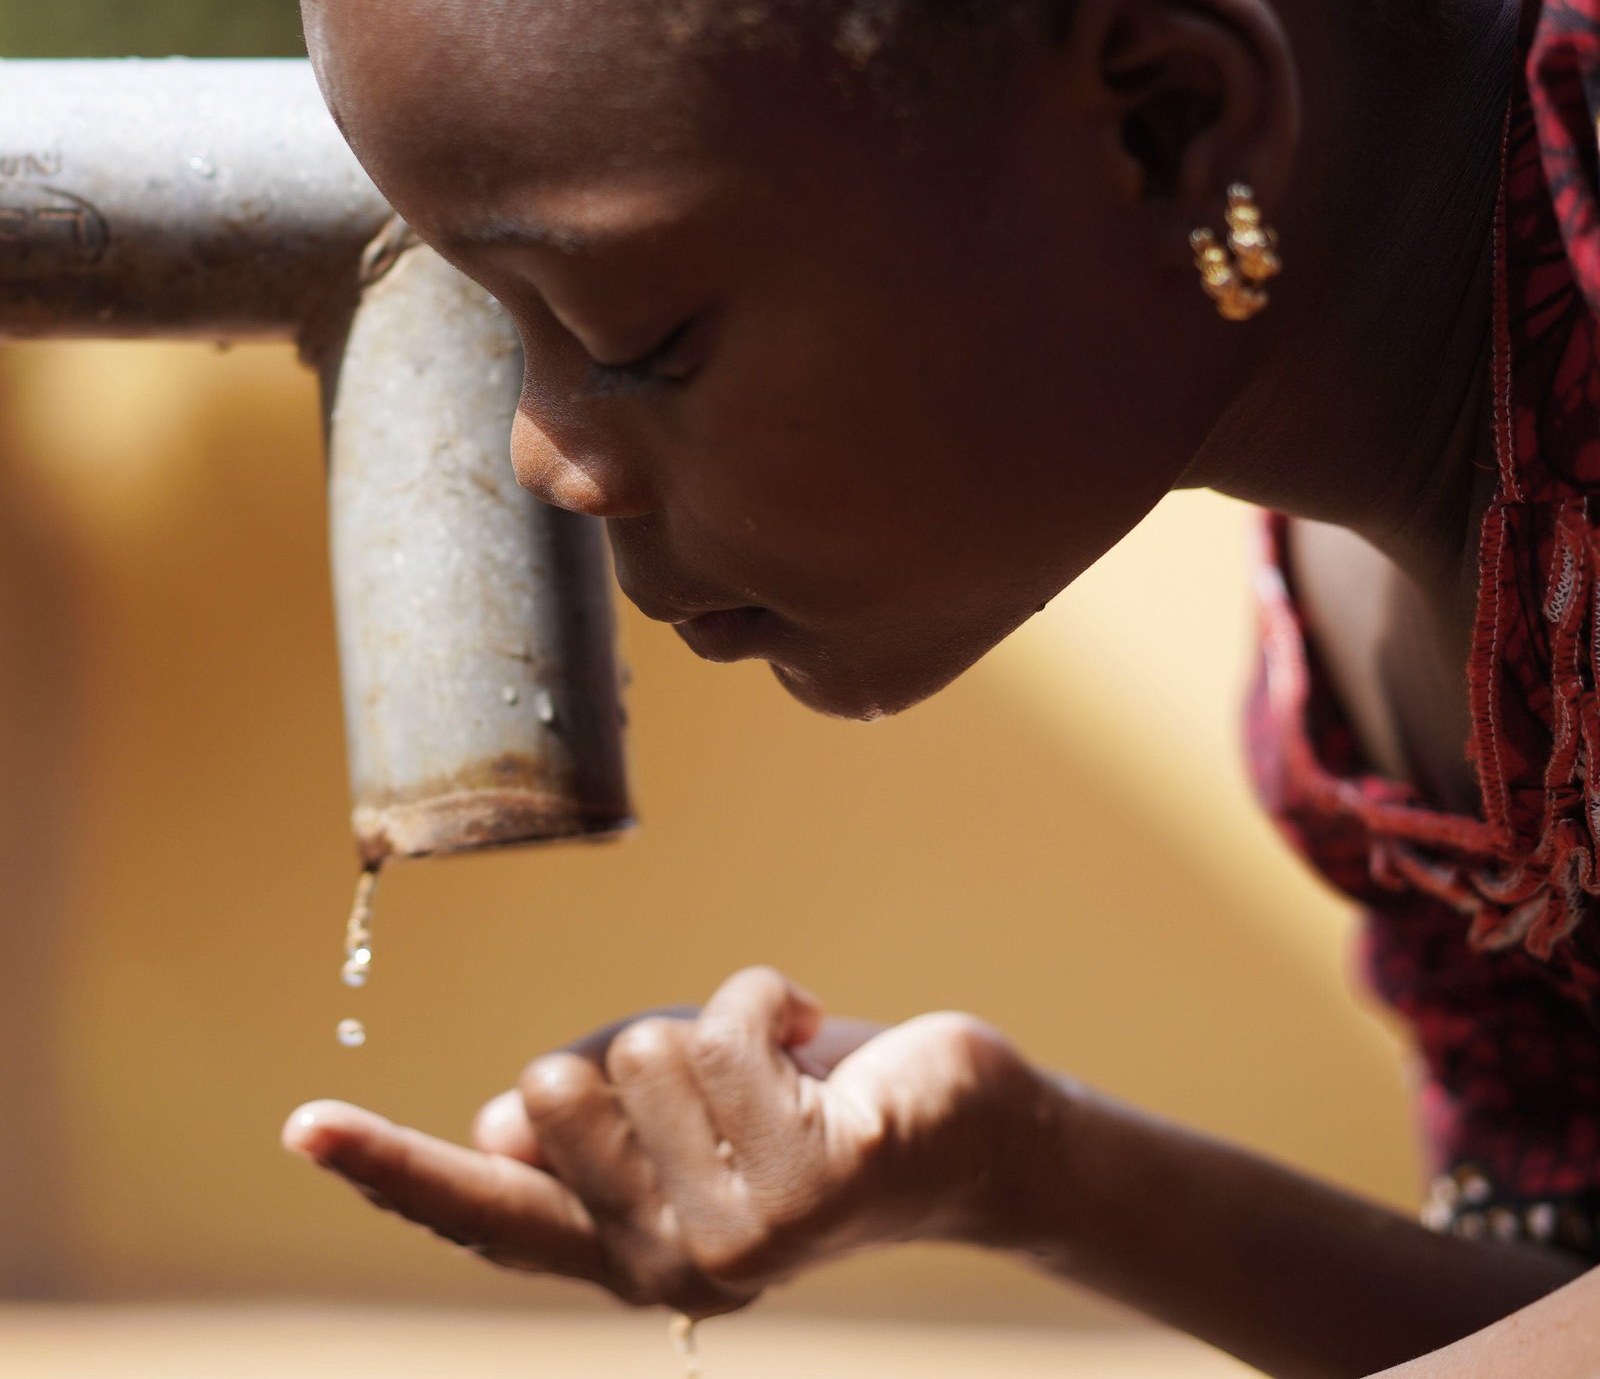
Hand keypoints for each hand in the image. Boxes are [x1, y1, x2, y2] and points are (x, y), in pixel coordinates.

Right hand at [283, 967, 1036, 1316]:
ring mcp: (743, 1237)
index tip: (308, 1126)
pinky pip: (729, 1029)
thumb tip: (498, 1120)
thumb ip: (589, 1119)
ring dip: (716, 1021)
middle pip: (560, 1084)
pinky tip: (818, 1046)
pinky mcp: (811, 1183)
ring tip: (781, 1065)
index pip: (489, 1212)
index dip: (394, 1168)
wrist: (956, 1125)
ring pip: (646, 1048)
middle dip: (634, 1043)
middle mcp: (673, 1265)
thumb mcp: (679, 1104)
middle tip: (719, 1074)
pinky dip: (768, 999)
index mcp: (629, 1247)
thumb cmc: (802, 1104)